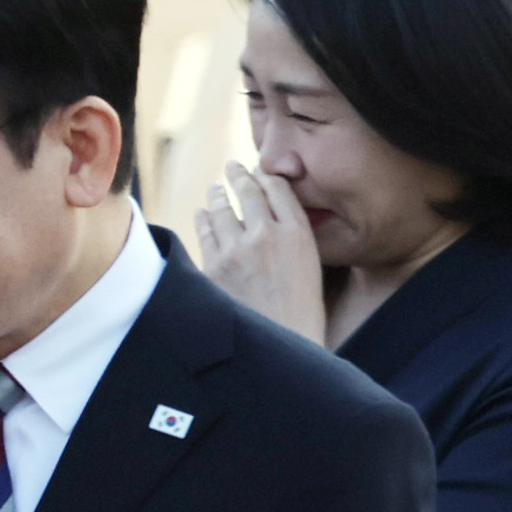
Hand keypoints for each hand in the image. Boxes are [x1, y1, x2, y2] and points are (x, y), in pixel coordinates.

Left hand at [196, 163, 326, 345]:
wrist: (281, 344)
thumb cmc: (300, 311)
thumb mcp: (309, 265)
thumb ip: (291, 236)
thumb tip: (270, 215)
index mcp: (298, 233)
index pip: (277, 190)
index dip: (264, 176)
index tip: (256, 169)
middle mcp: (267, 235)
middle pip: (248, 193)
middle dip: (239, 176)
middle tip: (232, 167)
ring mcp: (237, 250)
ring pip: (222, 210)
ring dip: (217, 196)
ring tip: (215, 189)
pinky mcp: (214, 267)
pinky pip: (204, 233)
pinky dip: (203, 219)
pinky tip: (201, 214)